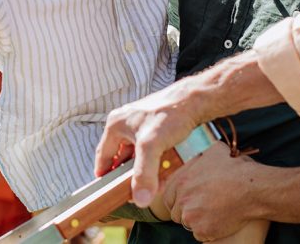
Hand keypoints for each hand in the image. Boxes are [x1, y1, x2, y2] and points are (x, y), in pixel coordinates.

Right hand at [94, 82, 207, 207]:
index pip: (103, 155)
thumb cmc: (171, 113)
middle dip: (130, 175)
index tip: (109, 191)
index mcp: (116, 124)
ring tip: (153, 184)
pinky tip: (165, 172)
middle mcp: (127, 123)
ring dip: (146, 170)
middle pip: (123, 157)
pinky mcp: (157, 127)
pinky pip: (153, 150)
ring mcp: (142, 125)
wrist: (196, 100)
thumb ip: (144, 173)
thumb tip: (140, 199)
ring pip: (140, 154)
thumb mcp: (151, 145)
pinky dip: (157, 162)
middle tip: (134, 191)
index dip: (106, 174)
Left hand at [162, 143, 262, 241]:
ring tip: (216, 212)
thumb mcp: (215, 151)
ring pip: (189, 224)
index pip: (168, 198)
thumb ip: (200, 156)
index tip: (190, 201)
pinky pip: (201, 235)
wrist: (252, 188)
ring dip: (199, 222)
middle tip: (205, 208)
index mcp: (181, 182)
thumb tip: (200, 151)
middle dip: (189, 212)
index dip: (179, 201)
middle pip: (177, 213)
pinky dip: (210, 232)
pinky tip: (222, 221)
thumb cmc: (237, 169)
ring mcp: (191, 217)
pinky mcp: (203, 230)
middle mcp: (183, 200)